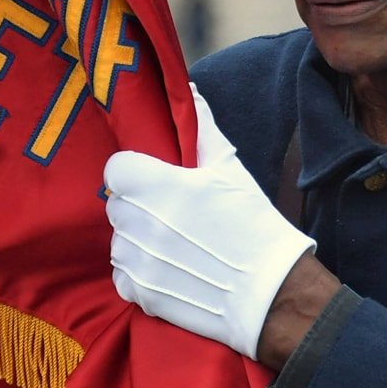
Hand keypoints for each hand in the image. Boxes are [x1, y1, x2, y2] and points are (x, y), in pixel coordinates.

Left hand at [105, 86, 315, 359]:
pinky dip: (138, 269)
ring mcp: (139, 262)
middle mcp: (144, 224)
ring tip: (171, 240)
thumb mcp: (230, 170)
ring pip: (118, 238)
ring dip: (136, 236)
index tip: (152, 178)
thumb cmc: (253, 224)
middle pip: (116, 203)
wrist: (270, 293)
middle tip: (168, 209)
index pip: (116, 169)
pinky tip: (167, 266)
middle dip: (137, 203)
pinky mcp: (141, 294)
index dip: (133, 170)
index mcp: (162, 187)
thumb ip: (201, 129)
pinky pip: (121, 272)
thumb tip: (189, 93)